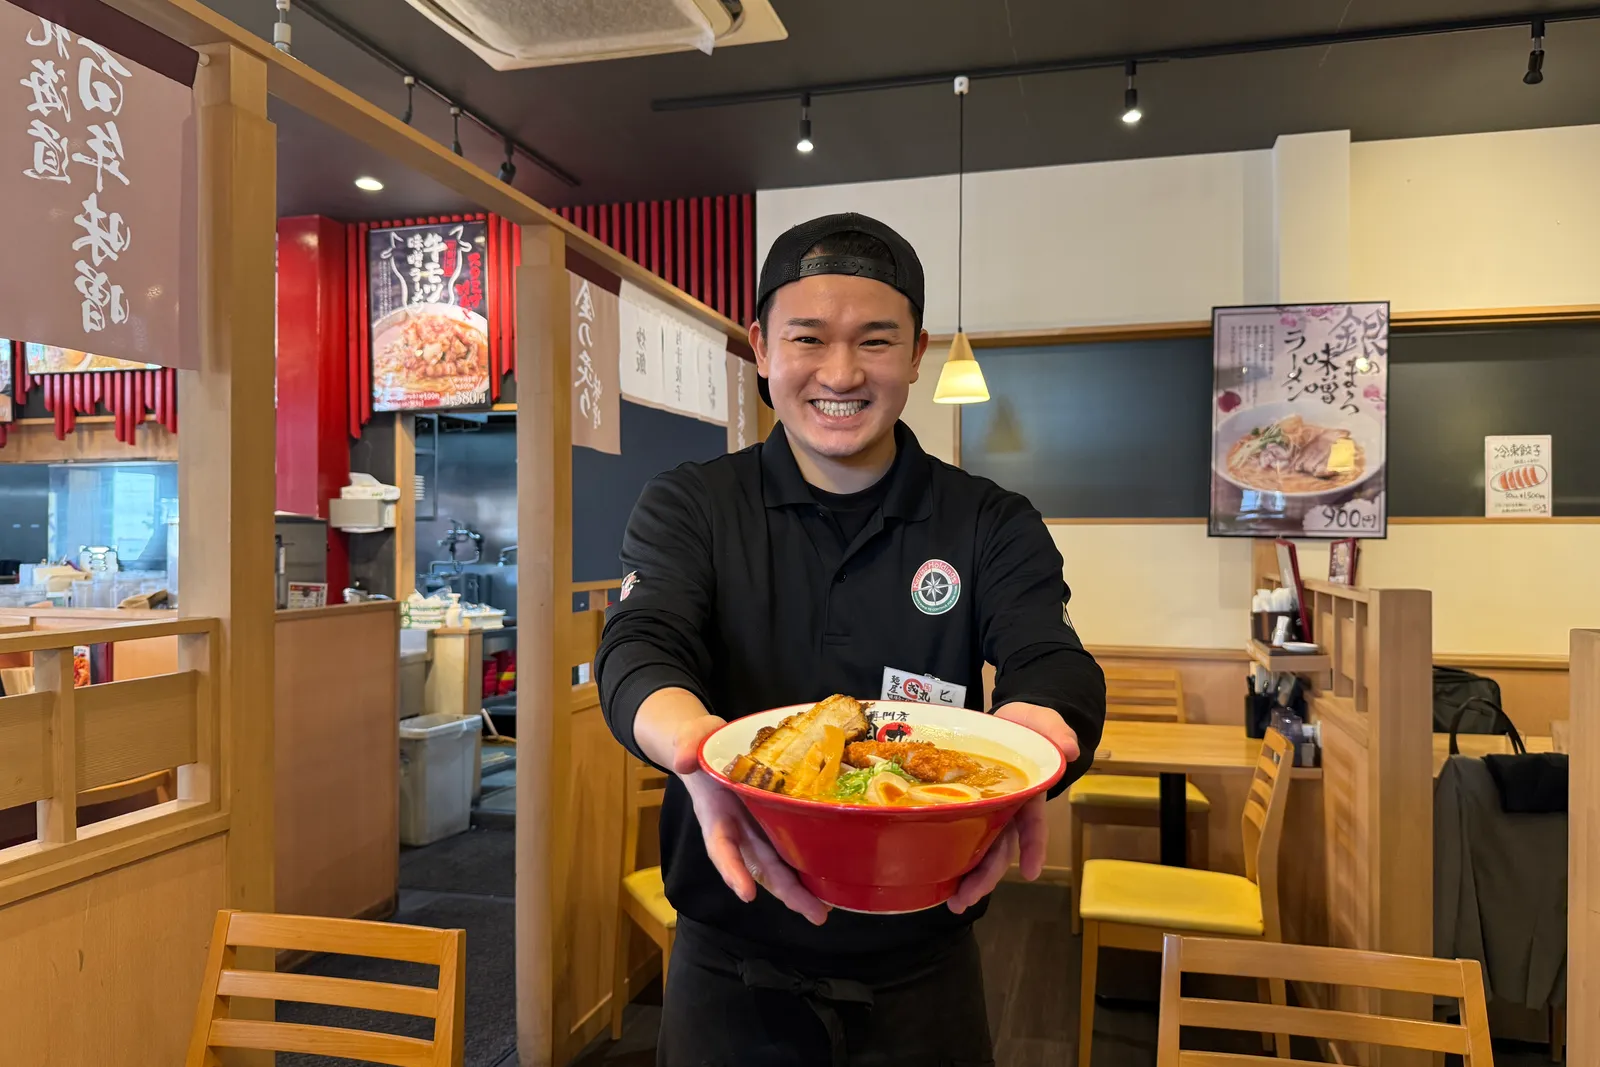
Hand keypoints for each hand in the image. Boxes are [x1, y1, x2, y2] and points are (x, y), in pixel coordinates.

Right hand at [668, 712, 830, 926]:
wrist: (710, 746)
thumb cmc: (701, 745)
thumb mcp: (691, 739)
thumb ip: (685, 746)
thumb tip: (683, 760)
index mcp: (716, 814)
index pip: (721, 846)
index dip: (732, 871)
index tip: (746, 894)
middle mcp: (738, 829)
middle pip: (761, 867)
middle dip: (786, 892)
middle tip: (814, 914)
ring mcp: (757, 828)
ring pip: (778, 864)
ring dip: (800, 888)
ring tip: (824, 910)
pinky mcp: (775, 820)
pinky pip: (791, 844)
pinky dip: (807, 864)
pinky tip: (829, 881)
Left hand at [947, 702, 1077, 913]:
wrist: (1006, 721)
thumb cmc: (1029, 726)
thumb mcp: (1044, 723)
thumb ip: (1056, 732)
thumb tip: (1071, 749)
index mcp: (1028, 793)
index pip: (1033, 825)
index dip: (1033, 847)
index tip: (1031, 872)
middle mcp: (1009, 809)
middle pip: (1001, 847)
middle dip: (988, 876)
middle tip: (968, 899)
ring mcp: (988, 811)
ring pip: (980, 848)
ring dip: (969, 877)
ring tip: (954, 901)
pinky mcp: (965, 806)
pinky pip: (958, 832)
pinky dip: (950, 853)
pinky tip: (935, 876)